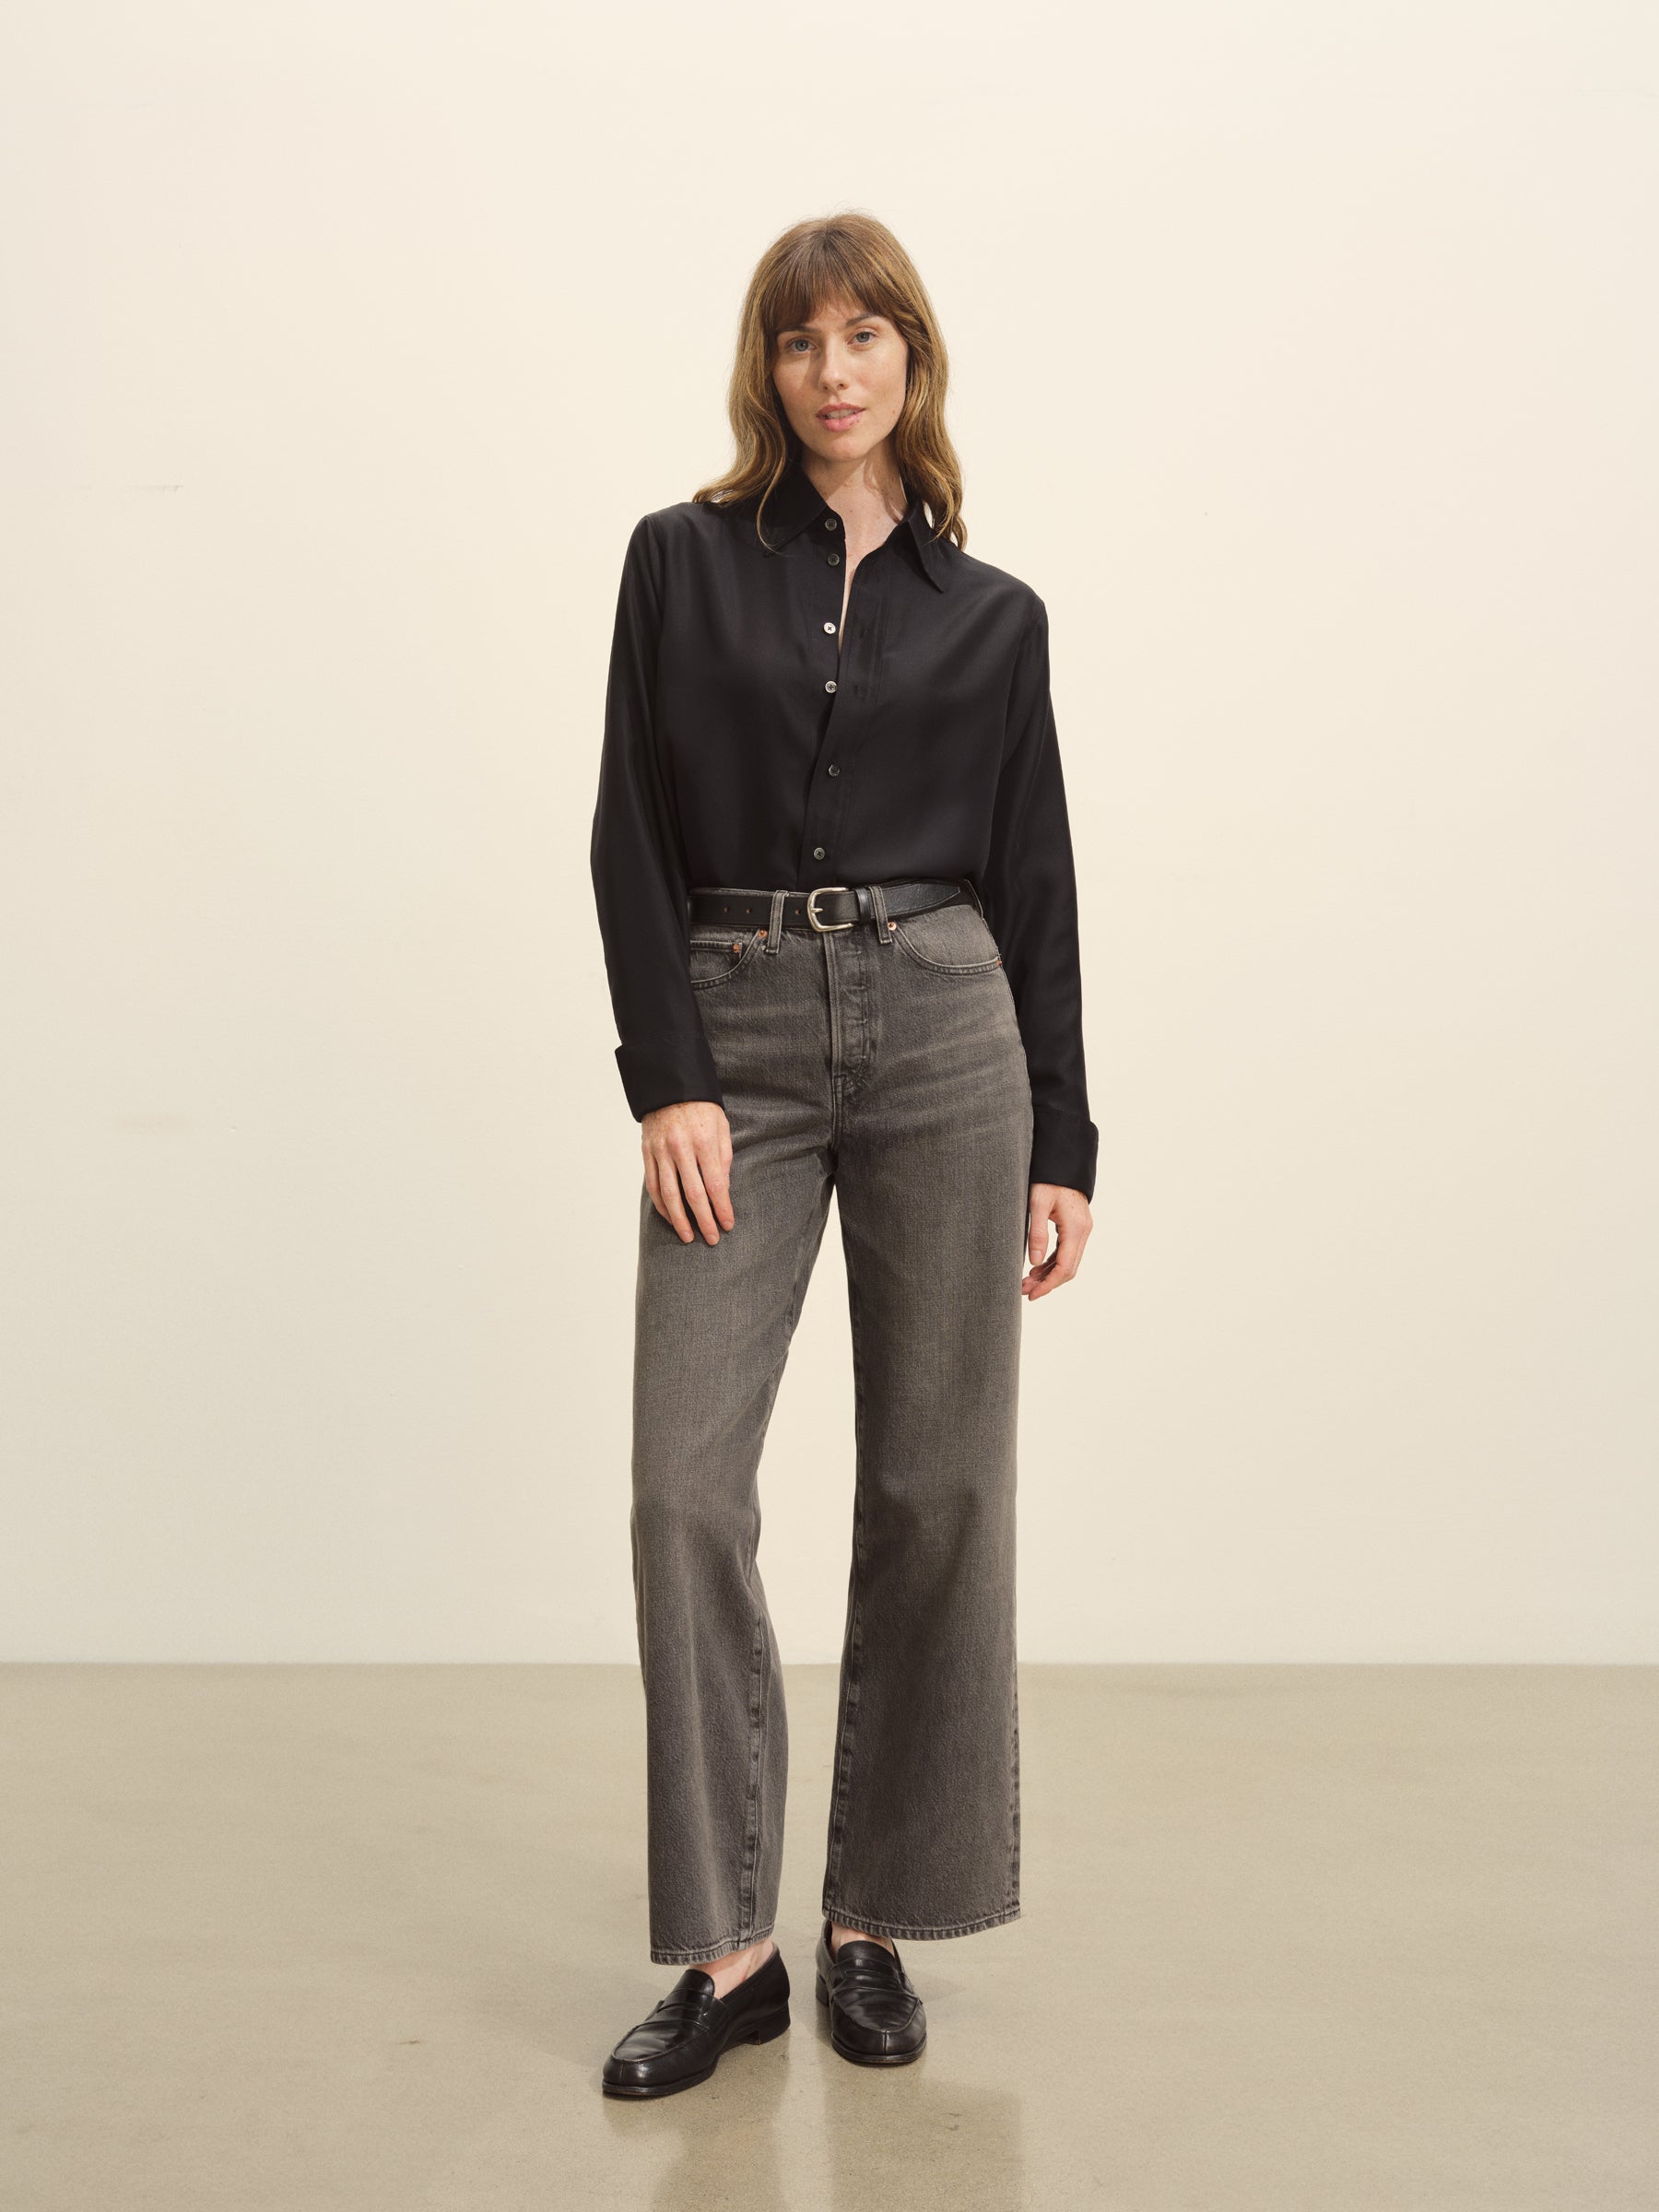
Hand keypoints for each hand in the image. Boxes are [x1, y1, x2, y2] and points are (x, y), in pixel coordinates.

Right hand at [642, 1101, 734, 1245]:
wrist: (670, 1086)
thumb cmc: (702, 1108)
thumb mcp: (721, 1127)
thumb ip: (723, 1159)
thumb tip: (723, 1190)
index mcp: (704, 1141)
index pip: (715, 1185)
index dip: (722, 1208)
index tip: (727, 1225)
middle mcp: (681, 1148)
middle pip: (693, 1194)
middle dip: (704, 1220)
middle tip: (711, 1239)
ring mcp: (661, 1152)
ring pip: (669, 1194)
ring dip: (679, 1219)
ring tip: (687, 1236)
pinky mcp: (647, 1153)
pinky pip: (653, 1185)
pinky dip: (661, 1205)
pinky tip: (670, 1217)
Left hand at [1022, 1183, 1090, 1299]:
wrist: (1063, 1161)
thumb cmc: (1048, 1179)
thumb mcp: (1037, 1203)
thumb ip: (1037, 1233)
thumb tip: (1033, 1262)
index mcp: (1075, 1228)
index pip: (1064, 1267)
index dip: (1048, 1284)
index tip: (1032, 1294)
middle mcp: (1083, 1231)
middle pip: (1068, 1269)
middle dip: (1047, 1283)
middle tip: (1024, 1290)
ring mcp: (1082, 1229)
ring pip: (1068, 1262)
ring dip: (1049, 1274)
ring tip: (1026, 1282)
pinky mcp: (1076, 1227)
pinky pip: (1066, 1252)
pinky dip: (1052, 1263)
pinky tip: (1036, 1268)